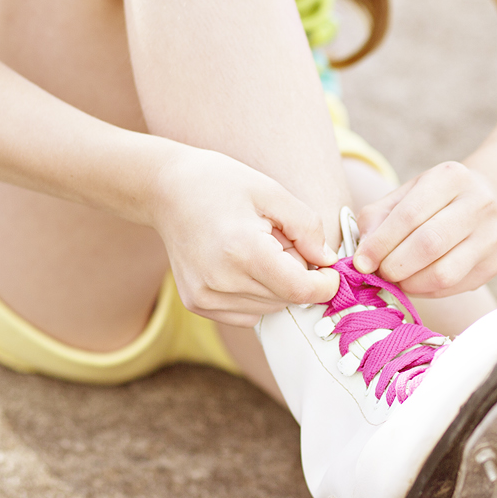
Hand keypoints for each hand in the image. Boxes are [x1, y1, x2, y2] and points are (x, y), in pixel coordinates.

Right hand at [150, 145, 338, 325]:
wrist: (166, 190)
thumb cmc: (221, 184)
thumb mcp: (272, 192)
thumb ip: (307, 228)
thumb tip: (327, 262)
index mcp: (242, 251)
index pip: (300, 290)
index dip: (325, 283)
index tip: (330, 269)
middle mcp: (220, 281)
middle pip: (286, 299)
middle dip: (296, 275)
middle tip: (279, 241)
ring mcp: (205, 296)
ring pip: (269, 309)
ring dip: (275, 285)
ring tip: (256, 249)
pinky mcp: (197, 303)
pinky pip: (248, 314)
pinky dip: (256, 295)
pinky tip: (241, 265)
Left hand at [353, 160, 496, 296]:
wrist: (483, 204)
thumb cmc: (432, 202)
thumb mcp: (403, 196)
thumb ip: (377, 220)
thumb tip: (363, 258)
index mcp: (451, 177)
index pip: (410, 214)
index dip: (381, 243)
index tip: (362, 262)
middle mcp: (479, 203)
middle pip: (430, 244)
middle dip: (395, 265)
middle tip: (380, 273)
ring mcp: (491, 236)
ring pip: (444, 273)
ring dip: (410, 283)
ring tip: (397, 278)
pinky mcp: (493, 265)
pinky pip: (452, 287)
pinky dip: (425, 290)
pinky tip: (417, 280)